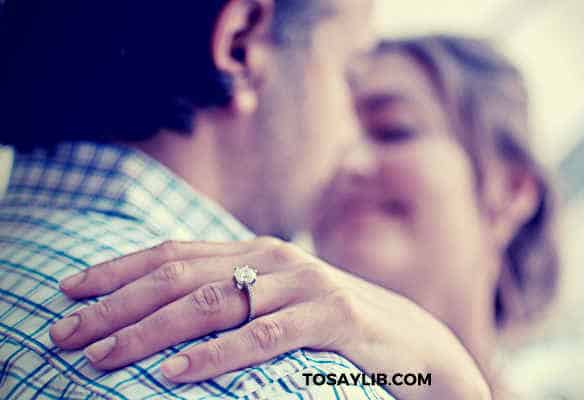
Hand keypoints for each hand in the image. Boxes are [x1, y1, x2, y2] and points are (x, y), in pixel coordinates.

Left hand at [51, 238, 490, 399]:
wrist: (408, 337)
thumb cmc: (329, 323)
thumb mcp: (273, 302)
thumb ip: (230, 295)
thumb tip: (165, 312)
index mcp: (254, 251)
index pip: (173, 252)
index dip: (119, 269)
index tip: (70, 291)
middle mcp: (272, 257)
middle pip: (180, 276)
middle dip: (117, 305)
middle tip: (65, 333)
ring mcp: (303, 283)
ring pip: (214, 304)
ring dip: (151, 332)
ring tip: (103, 358)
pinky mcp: (331, 313)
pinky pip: (264, 336)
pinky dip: (217, 355)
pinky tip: (176, 373)